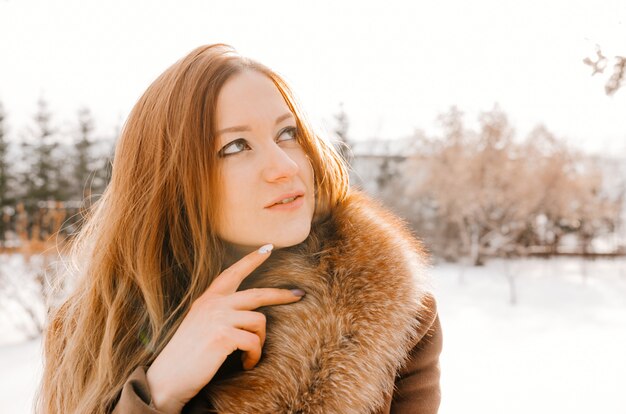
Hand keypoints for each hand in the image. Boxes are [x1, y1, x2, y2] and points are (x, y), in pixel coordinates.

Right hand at [145, 244, 303, 413]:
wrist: (168, 378)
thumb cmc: (187, 355)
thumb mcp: (200, 323)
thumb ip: (220, 311)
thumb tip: (249, 311)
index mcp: (209, 299)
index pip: (233, 272)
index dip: (252, 259)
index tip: (269, 247)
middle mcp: (214, 303)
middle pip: (258, 293)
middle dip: (282, 295)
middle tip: (299, 295)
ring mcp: (218, 318)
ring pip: (259, 321)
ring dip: (260, 341)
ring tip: (250, 355)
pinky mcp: (223, 335)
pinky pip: (254, 343)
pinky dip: (254, 356)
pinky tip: (246, 364)